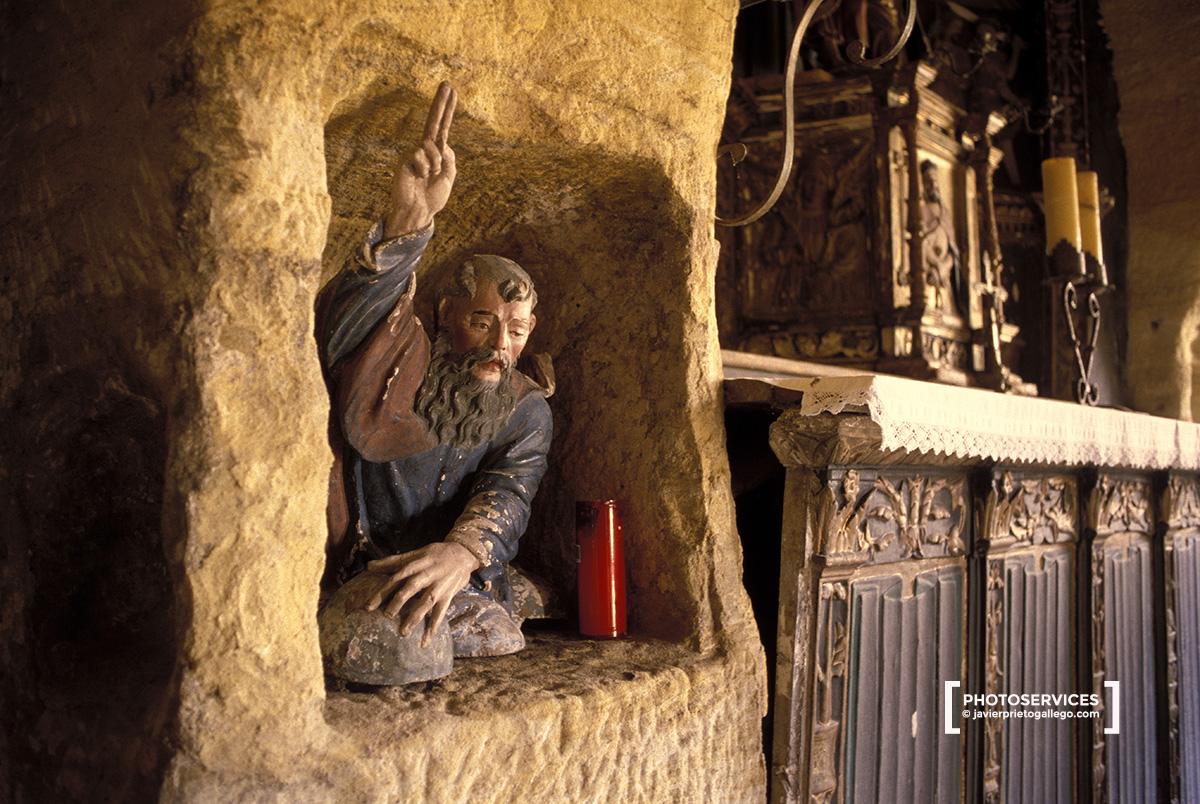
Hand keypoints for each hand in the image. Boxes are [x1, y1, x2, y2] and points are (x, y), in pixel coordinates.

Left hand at [364, 541, 480, 644]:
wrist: (464, 553)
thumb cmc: (436, 554)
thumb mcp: (415, 554)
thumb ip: (392, 562)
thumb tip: (368, 566)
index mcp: (416, 564)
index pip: (396, 577)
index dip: (383, 591)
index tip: (369, 606)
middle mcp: (427, 574)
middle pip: (410, 588)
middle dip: (398, 602)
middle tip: (386, 616)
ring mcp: (438, 586)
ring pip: (425, 602)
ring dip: (415, 617)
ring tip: (403, 632)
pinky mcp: (448, 595)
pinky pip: (441, 612)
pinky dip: (434, 626)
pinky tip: (426, 640)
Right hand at [384, 81, 457, 236]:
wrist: (418, 211)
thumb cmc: (433, 197)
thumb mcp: (449, 176)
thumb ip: (450, 157)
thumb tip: (443, 142)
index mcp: (437, 152)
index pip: (443, 126)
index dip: (447, 109)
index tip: (452, 91)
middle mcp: (425, 148)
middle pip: (434, 122)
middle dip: (441, 103)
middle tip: (447, 83)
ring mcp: (415, 152)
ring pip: (432, 147)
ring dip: (435, 165)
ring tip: (428, 177)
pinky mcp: (406, 158)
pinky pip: (421, 156)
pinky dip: (425, 169)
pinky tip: (418, 178)